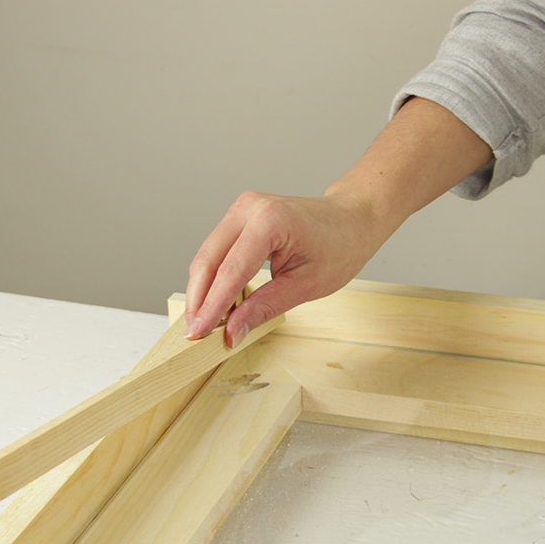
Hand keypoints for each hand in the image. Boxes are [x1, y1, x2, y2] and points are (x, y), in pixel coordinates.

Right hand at [184, 189, 381, 346]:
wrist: (351, 219)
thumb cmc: (339, 246)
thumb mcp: (305, 286)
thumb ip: (264, 308)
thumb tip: (233, 331)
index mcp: (270, 221)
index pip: (231, 271)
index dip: (212, 306)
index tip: (198, 334)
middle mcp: (249, 208)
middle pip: (208, 261)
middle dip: (198, 300)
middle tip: (193, 334)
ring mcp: (241, 209)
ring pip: (207, 256)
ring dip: (202, 291)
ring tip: (203, 324)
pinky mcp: (239, 217)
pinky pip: (217, 252)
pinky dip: (213, 279)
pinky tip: (214, 304)